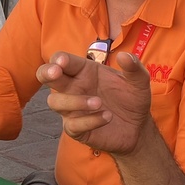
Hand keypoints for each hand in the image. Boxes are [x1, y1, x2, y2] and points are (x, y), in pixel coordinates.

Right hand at [37, 51, 154, 154]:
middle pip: (46, 76)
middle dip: (46, 73)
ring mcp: (72, 109)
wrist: (137, 128)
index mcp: (84, 71)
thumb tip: (124, 56)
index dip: (58, 59)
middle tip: (55, 73)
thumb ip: (134, 67)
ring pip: (55, 102)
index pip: (62, 60)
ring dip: (74, 101)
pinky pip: (72, 124)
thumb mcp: (139, 82)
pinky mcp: (76, 128)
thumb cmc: (132, 100)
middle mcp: (74, 87)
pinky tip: (107, 117)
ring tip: (99, 103)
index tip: (62, 62)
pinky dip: (89, 120)